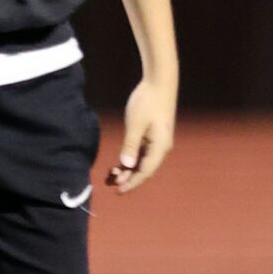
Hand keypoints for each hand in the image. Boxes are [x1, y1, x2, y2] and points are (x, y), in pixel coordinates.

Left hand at [106, 77, 175, 192]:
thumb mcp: (135, 124)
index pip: (145, 171)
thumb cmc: (147, 102)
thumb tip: (127, 166)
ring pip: (143, 162)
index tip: (118, 190)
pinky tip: (120, 163)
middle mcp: (161, 147)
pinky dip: (131, 159)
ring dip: (129, 169)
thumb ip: (131, 145)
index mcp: (160, 147)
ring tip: (112, 175)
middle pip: (145, 169)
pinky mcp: (153, 135)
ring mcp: (158, 142)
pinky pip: (142, 153)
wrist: (159, 83)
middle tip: (110, 183)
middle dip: (129, 178)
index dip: (132, 182)